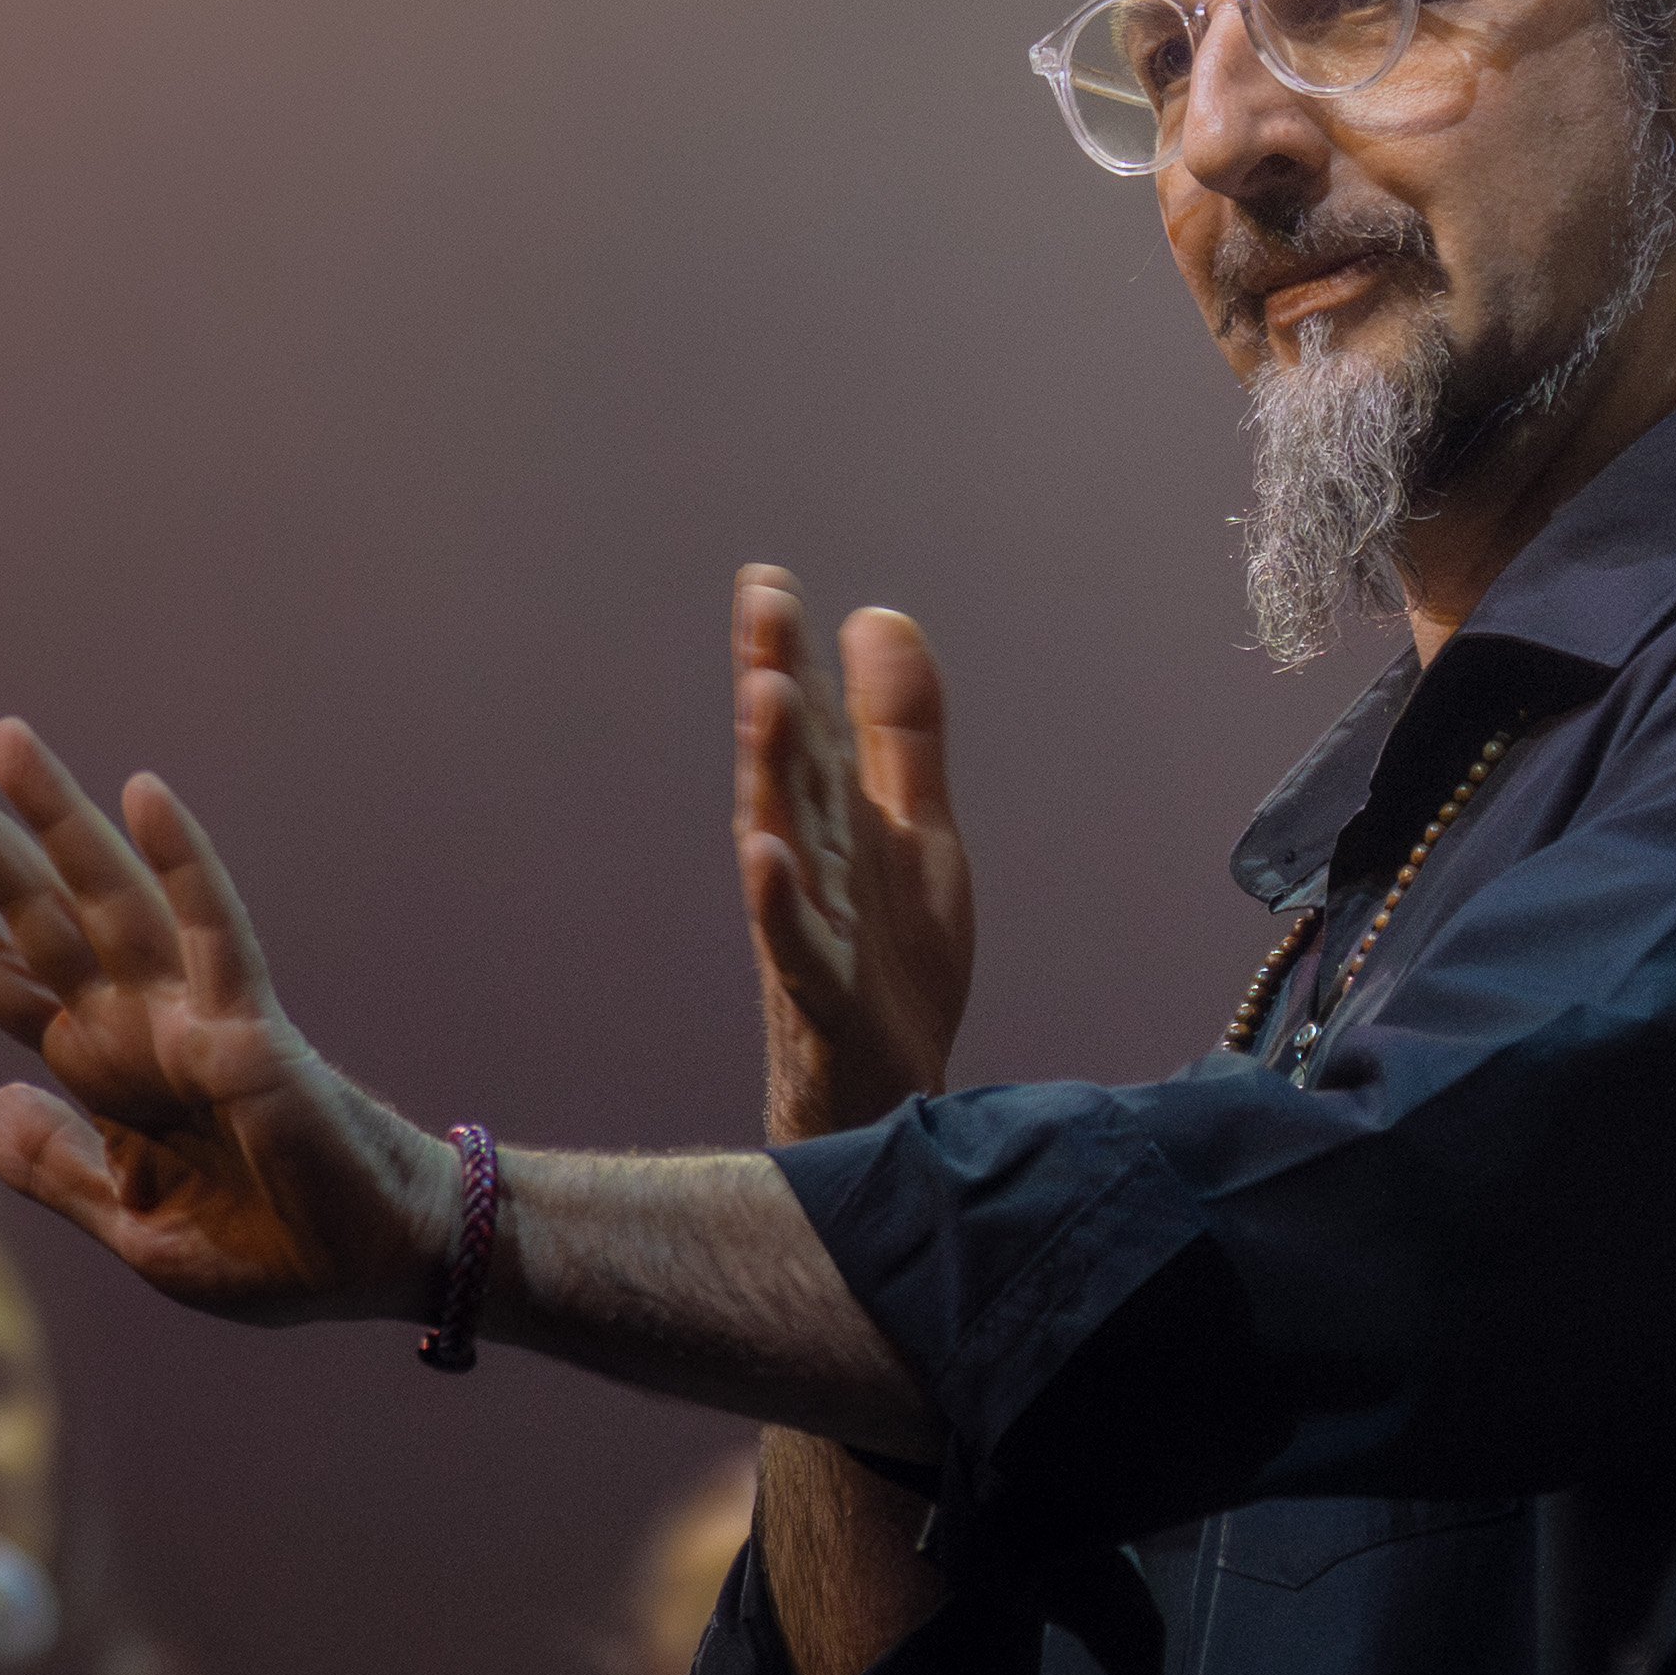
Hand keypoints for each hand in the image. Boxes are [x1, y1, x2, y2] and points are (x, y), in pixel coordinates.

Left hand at [0, 721, 447, 1327]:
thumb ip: (55, 1168)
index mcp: (100, 1069)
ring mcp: (189, 1015)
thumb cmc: (267, 1244)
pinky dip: (182, 863)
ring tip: (4, 739)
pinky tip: (146, 795)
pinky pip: (211, 931)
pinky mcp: (249, 1026)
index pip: (0, 970)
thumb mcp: (131, 1224)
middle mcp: (135, 1024)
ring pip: (107, 898)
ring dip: (57, 817)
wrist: (368, 1263)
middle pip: (35, 911)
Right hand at [733, 571, 973, 1142]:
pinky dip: (777, 901)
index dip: (787, 652)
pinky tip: (765, 853)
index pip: (805, 722)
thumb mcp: (915, 829)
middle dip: (773, 680)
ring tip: (763, 694)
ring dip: (770, 768)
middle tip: (760, 604)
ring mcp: (808, 927)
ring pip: (784, 839)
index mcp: (831, 818)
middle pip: (787, 763)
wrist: (894, 1096)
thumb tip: (876, 614)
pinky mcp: (823, 995)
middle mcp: (807, 863)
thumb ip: (897, 731)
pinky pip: (793, 944)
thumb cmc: (893, 962)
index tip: (768, 578)